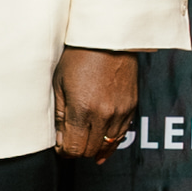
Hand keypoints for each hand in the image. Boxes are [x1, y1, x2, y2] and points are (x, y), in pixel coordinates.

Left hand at [55, 48, 137, 163]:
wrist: (108, 38)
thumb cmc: (79, 55)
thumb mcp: (60, 83)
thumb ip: (60, 114)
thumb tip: (60, 138)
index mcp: (82, 108)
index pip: (74, 148)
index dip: (64, 152)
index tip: (60, 147)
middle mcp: (103, 114)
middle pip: (90, 150)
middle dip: (77, 150)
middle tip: (69, 143)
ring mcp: (120, 112)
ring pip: (107, 145)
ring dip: (95, 147)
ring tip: (85, 143)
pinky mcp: (131, 106)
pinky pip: (121, 134)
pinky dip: (111, 140)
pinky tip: (103, 143)